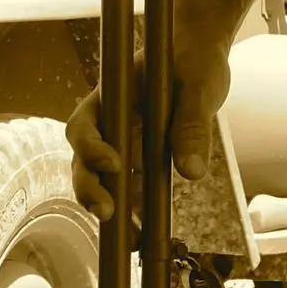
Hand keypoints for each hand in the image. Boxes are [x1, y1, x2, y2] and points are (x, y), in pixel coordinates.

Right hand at [65, 39, 231, 221]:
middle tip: (109, 212)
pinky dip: (134, 206)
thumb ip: (192, 124)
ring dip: (112, 205)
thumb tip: (192, 171)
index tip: (116, 165)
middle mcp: (110, 119)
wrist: (202, 48)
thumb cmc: (195, 56)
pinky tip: (145, 231)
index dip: (91, 147)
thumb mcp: (200, 85)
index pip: (85, 124)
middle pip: (85, 158)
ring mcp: (123, 138)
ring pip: (104, 177)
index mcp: (112, 94)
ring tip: (131, 238)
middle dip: (91, 188)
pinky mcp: (141, 154)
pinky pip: (131, 183)